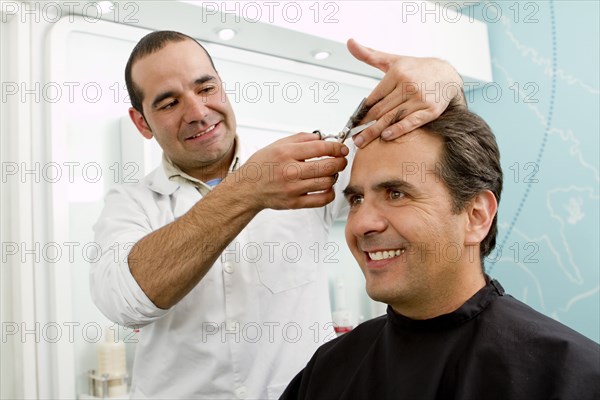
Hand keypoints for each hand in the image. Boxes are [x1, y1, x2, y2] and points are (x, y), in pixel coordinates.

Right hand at [233, 133, 348, 209]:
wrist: (247, 188)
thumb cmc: (262, 166)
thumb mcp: (277, 145)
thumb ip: (301, 139)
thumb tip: (322, 137)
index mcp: (286, 153)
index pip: (320, 148)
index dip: (336, 147)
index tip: (341, 148)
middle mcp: (290, 171)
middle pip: (327, 166)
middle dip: (340, 162)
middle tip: (341, 160)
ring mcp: (293, 188)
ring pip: (327, 182)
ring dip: (334, 176)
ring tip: (330, 173)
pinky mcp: (295, 202)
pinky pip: (321, 199)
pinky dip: (329, 193)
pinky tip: (326, 187)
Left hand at [347, 39, 465, 147]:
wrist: (447, 74)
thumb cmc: (417, 69)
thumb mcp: (393, 60)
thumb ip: (369, 55)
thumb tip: (350, 43)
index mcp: (397, 73)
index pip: (374, 97)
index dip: (361, 111)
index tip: (352, 122)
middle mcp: (408, 85)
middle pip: (380, 109)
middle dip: (364, 125)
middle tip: (353, 136)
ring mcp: (420, 99)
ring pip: (392, 117)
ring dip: (375, 131)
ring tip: (362, 141)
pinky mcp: (431, 110)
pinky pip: (411, 122)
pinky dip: (398, 130)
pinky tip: (386, 136)